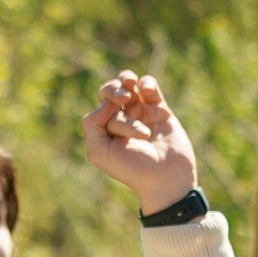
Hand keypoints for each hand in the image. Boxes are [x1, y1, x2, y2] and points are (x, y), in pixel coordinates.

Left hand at [81, 70, 198, 215]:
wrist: (165, 177)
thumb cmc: (132, 169)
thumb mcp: (100, 152)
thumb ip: (92, 125)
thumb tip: (108, 102)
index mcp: (106, 130)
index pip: (101, 107)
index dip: (107, 108)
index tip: (117, 126)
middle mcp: (122, 120)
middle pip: (111, 91)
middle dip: (114, 89)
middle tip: (124, 99)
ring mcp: (142, 114)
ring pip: (129, 85)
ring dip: (126, 79)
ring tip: (131, 84)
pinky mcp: (160, 110)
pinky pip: (150, 87)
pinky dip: (147, 83)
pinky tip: (147, 91)